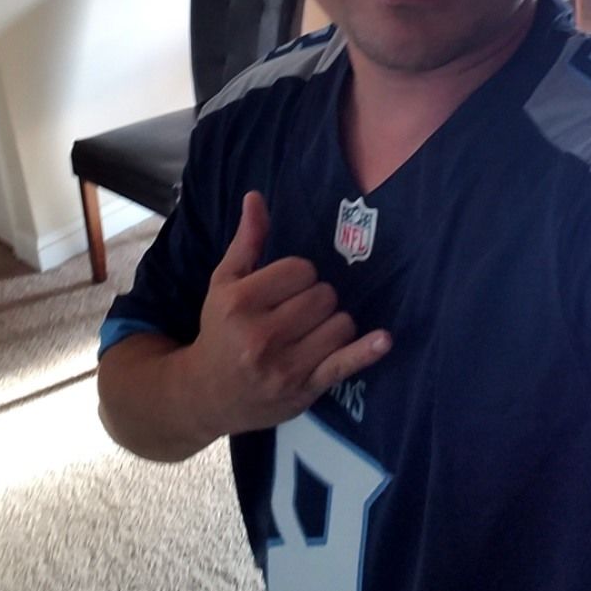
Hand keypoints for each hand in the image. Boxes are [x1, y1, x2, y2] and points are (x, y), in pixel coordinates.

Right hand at [190, 191, 391, 436]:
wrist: (207, 394)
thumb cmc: (220, 330)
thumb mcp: (224, 283)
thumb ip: (246, 241)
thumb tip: (256, 197)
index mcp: (239, 302)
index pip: (300, 270)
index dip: (298, 275)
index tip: (284, 289)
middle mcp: (260, 335)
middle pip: (323, 296)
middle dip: (316, 299)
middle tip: (295, 313)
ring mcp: (284, 366)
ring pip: (340, 324)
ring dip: (333, 325)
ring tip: (309, 334)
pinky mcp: (304, 389)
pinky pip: (343, 365)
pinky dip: (365, 351)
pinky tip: (383, 340)